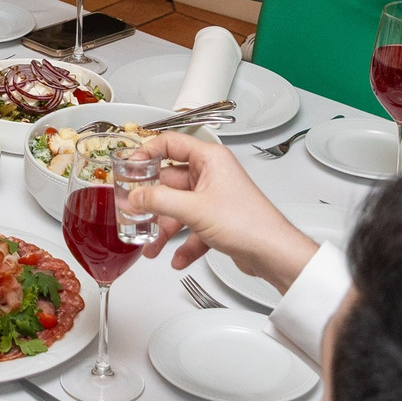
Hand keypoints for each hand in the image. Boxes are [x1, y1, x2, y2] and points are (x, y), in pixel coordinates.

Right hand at [122, 131, 322, 293]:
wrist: (272, 253)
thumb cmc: (247, 222)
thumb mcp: (193, 210)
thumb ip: (158, 201)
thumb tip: (134, 196)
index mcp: (209, 159)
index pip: (171, 143)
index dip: (147, 152)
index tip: (129, 167)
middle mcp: (212, 174)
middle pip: (170, 180)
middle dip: (152, 200)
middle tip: (132, 209)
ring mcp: (215, 197)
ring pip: (179, 207)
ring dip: (164, 227)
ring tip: (151, 245)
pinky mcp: (218, 219)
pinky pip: (192, 228)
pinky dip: (183, 243)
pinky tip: (177, 258)